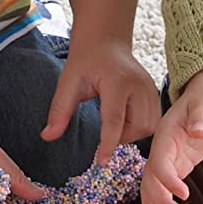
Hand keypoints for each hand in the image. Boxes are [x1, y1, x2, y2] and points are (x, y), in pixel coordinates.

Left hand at [42, 35, 160, 164]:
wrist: (106, 41)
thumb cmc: (86, 60)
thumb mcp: (68, 82)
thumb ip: (59, 110)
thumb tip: (47, 136)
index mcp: (117, 81)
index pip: (115, 120)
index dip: (108, 144)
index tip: (101, 162)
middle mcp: (139, 86)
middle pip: (138, 126)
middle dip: (121, 137)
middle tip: (105, 132)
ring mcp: (151, 88)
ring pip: (150, 126)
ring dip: (132, 134)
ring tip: (115, 125)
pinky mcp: (155, 92)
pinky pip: (154, 120)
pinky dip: (141, 127)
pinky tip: (126, 121)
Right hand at [140, 69, 202, 203]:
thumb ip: (202, 116)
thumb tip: (198, 130)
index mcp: (165, 134)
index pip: (160, 162)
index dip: (167, 180)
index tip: (183, 195)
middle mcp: (162, 147)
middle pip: (150, 178)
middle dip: (158, 200)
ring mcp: (167, 156)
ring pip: (152, 185)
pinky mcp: (177, 163)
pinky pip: (164, 186)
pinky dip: (163, 202)